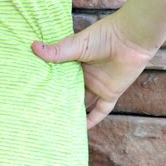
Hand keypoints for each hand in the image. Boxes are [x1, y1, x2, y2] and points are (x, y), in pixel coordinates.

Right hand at [31, 12, 158, 128]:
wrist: (131, 38)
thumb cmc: (104, 36)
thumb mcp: (77, 44)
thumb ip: (57, 51)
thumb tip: (33, 47)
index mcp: (75, 61)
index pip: (58, 76)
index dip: (48, 84)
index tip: (34, 95)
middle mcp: (85, 75)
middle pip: (69, 92)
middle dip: (59, 101)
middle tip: (42, 114)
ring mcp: (97, 85)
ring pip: (83, 103)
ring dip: (74, 112)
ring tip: (58, 125)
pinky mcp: (110, 93)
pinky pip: (100, 110)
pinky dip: (92, 120)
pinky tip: (82, 129)